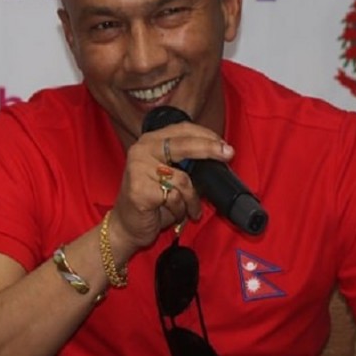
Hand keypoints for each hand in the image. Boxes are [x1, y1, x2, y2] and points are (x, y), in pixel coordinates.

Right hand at [109, 122, 234, 259]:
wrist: (127, 225)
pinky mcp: (139, 189)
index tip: (224, 145)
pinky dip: (179, 209)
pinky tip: (174, 214)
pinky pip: (173, 198)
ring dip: (192, 199)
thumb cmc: (153, 200)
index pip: (182, 130)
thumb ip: (187, 162)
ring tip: (190, 209)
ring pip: (182, 179)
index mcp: (150, 141)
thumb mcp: (170, 175)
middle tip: (229, 154)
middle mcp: (141, 150)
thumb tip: (219, 157)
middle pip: (183, 145)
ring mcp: (138, 168)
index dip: (206, 135)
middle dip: (209, 149)